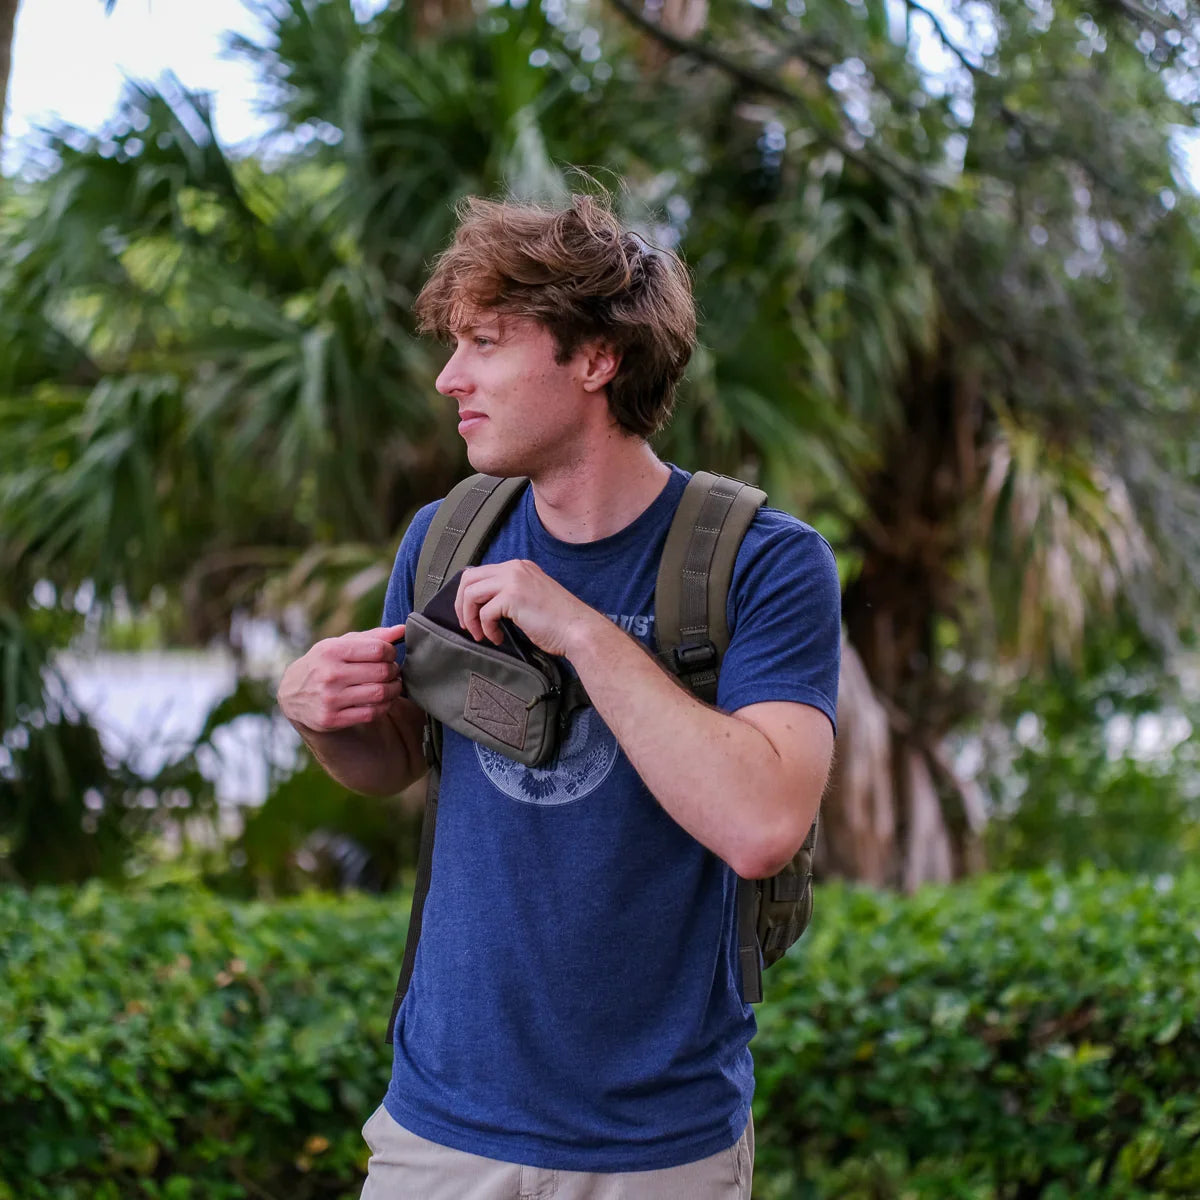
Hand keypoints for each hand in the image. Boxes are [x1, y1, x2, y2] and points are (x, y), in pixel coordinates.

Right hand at [277, 624, 406, 731]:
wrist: (291, 694)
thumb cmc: (324, 663)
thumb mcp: (340, 644)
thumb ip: (372, 637)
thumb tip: (402, 630)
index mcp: (332, 651)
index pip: (378, 649)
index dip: (391, 652)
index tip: (389, 655)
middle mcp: (330, 674)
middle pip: (382, 672)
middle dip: (394, 670)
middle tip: (392, 671)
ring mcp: (331, 698)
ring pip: (380, 693)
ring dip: (394, 689)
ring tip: (392, 685)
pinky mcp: (333, 719)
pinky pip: (372, 713)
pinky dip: (385, 706)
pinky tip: (382, 700)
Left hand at [454, 561, 602, 658]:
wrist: (578, 629)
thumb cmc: (559, 621)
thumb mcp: (531, 597)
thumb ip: (510, 594)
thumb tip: (484, 606)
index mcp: (520, 567)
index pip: (481, 573)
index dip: (469, 595)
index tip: (471, 615)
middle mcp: (515, 568)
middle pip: (469, 578)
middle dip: (462, 604)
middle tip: (467, 625)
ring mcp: (514, 580)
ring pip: (471, 593)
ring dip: (470, 617)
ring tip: (480, 634)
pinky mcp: (513, 597)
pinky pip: (484, 612)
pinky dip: (486, 628)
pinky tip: (497, 637)